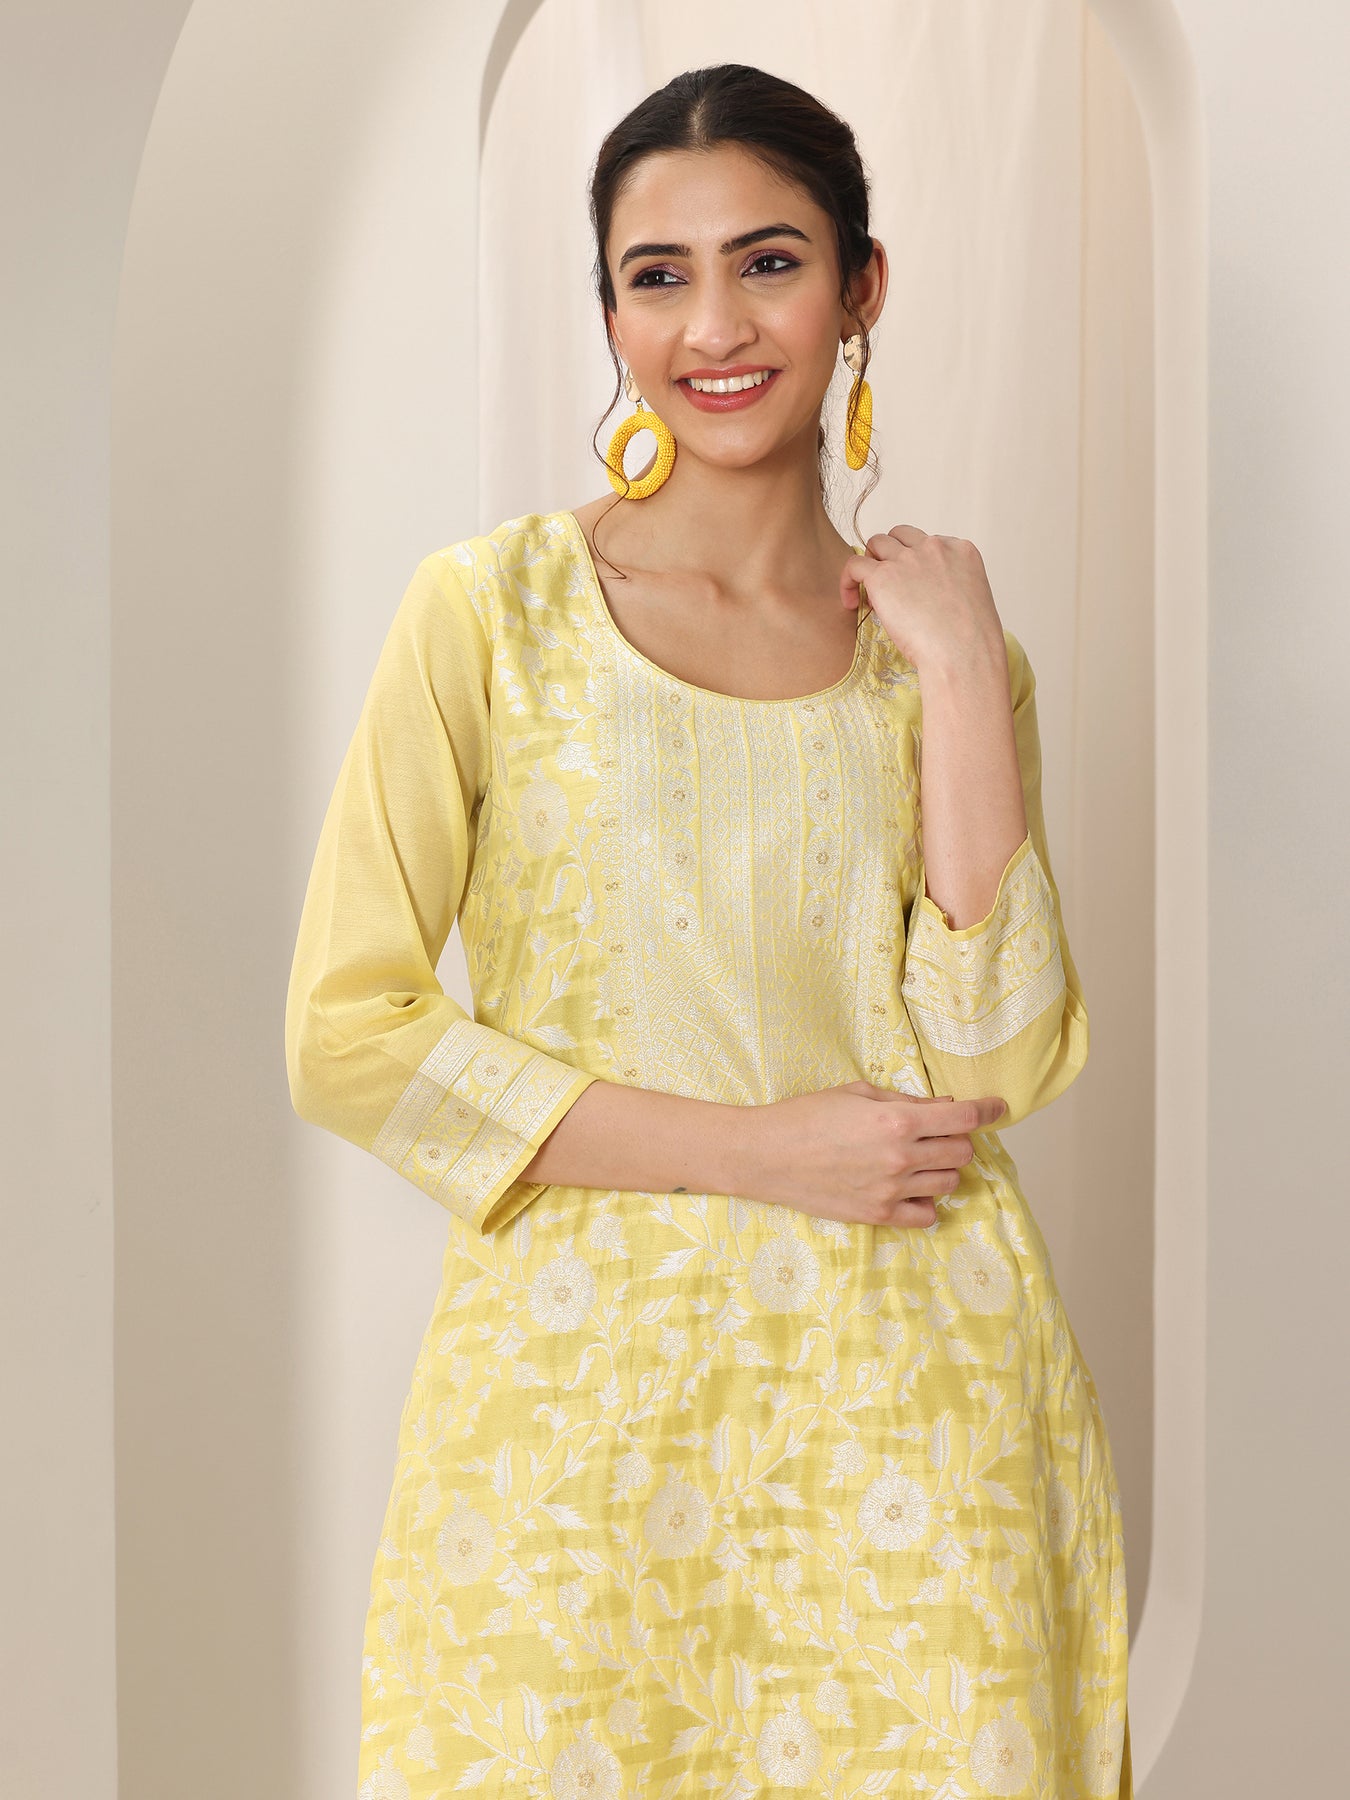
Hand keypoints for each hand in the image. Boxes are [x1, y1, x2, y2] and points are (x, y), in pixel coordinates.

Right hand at [740, 1080, 1007, 1227]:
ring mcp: (890, 1190)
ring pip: (948, 1182)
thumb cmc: (806, 1115)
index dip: (988, 1110)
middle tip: (936, 1133)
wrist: (764, 1155)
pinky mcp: (877, 1215)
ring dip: (941, 1168)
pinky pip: (927, 1215)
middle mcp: (900, 1157)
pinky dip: (927, 1201)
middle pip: (961, 1152)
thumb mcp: (857, 1093)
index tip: (999, 1107)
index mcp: (896, 1120)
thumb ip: (904, 1101)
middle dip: (957, 1138)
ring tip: (916, 1159)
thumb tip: (944, 1110)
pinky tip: (909, 1188)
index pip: (963, 1118)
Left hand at [840, 525, 1002, 672]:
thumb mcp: (971, 601)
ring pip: (876, 543)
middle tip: (889, 586)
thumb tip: (925, 600)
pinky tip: (852, 603)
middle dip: (891, 556)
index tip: (912, 587)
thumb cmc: (970, 642)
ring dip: (871, 564)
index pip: (928, 543)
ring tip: (871, 594)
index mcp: (961, 551)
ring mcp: (908, 559)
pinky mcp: (883, 576)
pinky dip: (847, 580)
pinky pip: (853, 565)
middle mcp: (934, 547)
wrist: (963, 654)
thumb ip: (950, 588)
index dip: (915, 563)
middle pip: (900, 536)